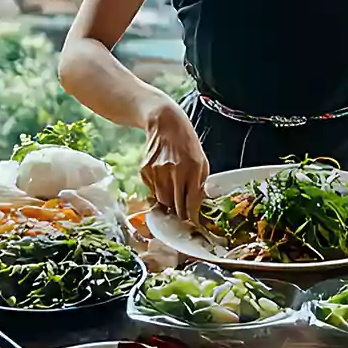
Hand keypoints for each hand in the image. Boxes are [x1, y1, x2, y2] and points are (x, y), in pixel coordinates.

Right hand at [142, 101, 208, 219]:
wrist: (165, 124)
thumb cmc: (187, 143)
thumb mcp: (202, 161)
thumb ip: (200, 183)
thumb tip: (197, 205)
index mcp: (193, 169)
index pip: (192, 202)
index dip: (192, 216)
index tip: (193, 222)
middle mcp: (174, 171)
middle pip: (175, 205)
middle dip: (179, 214)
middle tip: (181, 216)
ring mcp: (157, 171)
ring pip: (162, 200)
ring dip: (168, 203)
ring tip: (172, 196)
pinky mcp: (145, 170)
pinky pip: (152, 190)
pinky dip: (157, 190)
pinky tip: (163, 180)